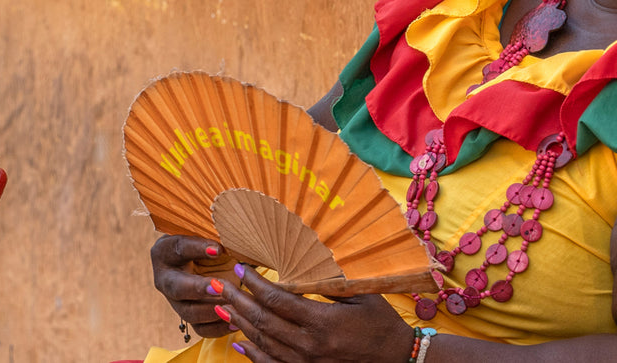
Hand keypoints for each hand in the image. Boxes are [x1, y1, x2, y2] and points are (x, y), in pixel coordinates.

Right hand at [150, 235, 239, 338]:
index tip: (218, 249)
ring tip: (232, 306)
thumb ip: (215, 235)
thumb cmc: (208, 243)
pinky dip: (218, 328)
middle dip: (198, 288)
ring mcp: (175, 301)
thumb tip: (232, 238)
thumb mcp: (208, 235)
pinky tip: (235, 322)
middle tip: (219, 286)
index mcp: (165, 251)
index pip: (178, 248)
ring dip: (211, 311)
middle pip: (178, 287)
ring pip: (189, 312)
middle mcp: (165, 278)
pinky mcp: (189, 317)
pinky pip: (200, 328)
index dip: (197, 248)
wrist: (208, 261)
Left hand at [216, 264, 412, 362]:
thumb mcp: (358, 296)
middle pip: (264, 321)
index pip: (278, 300)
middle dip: (238, 301)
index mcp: (322, 322)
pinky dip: (253, 355)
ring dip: (240, 323)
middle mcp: (310, 345)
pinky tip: (239, 342)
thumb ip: (327, 283)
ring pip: (263, 343)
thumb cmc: (381, 323)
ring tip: (223, 307)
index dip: (255, 283)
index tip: (241, 269)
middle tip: (220, 285)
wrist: (396, 359)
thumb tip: (299, 265)